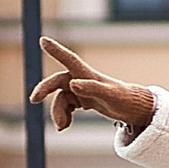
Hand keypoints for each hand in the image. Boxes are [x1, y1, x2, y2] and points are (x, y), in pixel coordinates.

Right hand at [31, 37, 156, 132]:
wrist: (135, 110)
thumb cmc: (124, 100)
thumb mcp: (110, 96)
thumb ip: (92, 89)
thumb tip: (73, 85)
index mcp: (87, 75)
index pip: (69, 59)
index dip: (56, 50)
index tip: (43, 40)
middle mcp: (82, 80)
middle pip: (57, 82)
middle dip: (45, 90)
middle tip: (34, 99)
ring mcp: (81, 90)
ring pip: (61, 100)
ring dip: (58, 113)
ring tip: (63, 127)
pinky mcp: (83, 100)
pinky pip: (66, 107)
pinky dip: (63, 117)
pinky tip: (65, 126)